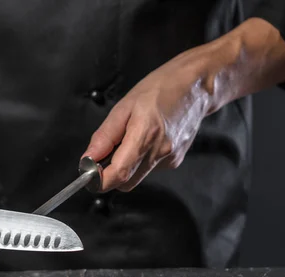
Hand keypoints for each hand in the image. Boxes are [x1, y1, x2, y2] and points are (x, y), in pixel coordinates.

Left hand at [82, 43, 224, 191]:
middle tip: (103, 155)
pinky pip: (149, 169)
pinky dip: (140, 160)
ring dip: (125, 166)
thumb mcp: (124, 107)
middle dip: (110, 175)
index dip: (99, 181)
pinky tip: (145, 138)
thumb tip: (88, 158)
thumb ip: (104, 137)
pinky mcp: (175, 160)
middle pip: (126, 183)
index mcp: (145, 136)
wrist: (196, 86)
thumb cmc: (160, 89)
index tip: (88, 174)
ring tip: (129, 138)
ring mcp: (170, 158)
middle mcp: (160, 152)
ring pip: (137, 177)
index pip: (119, 174)